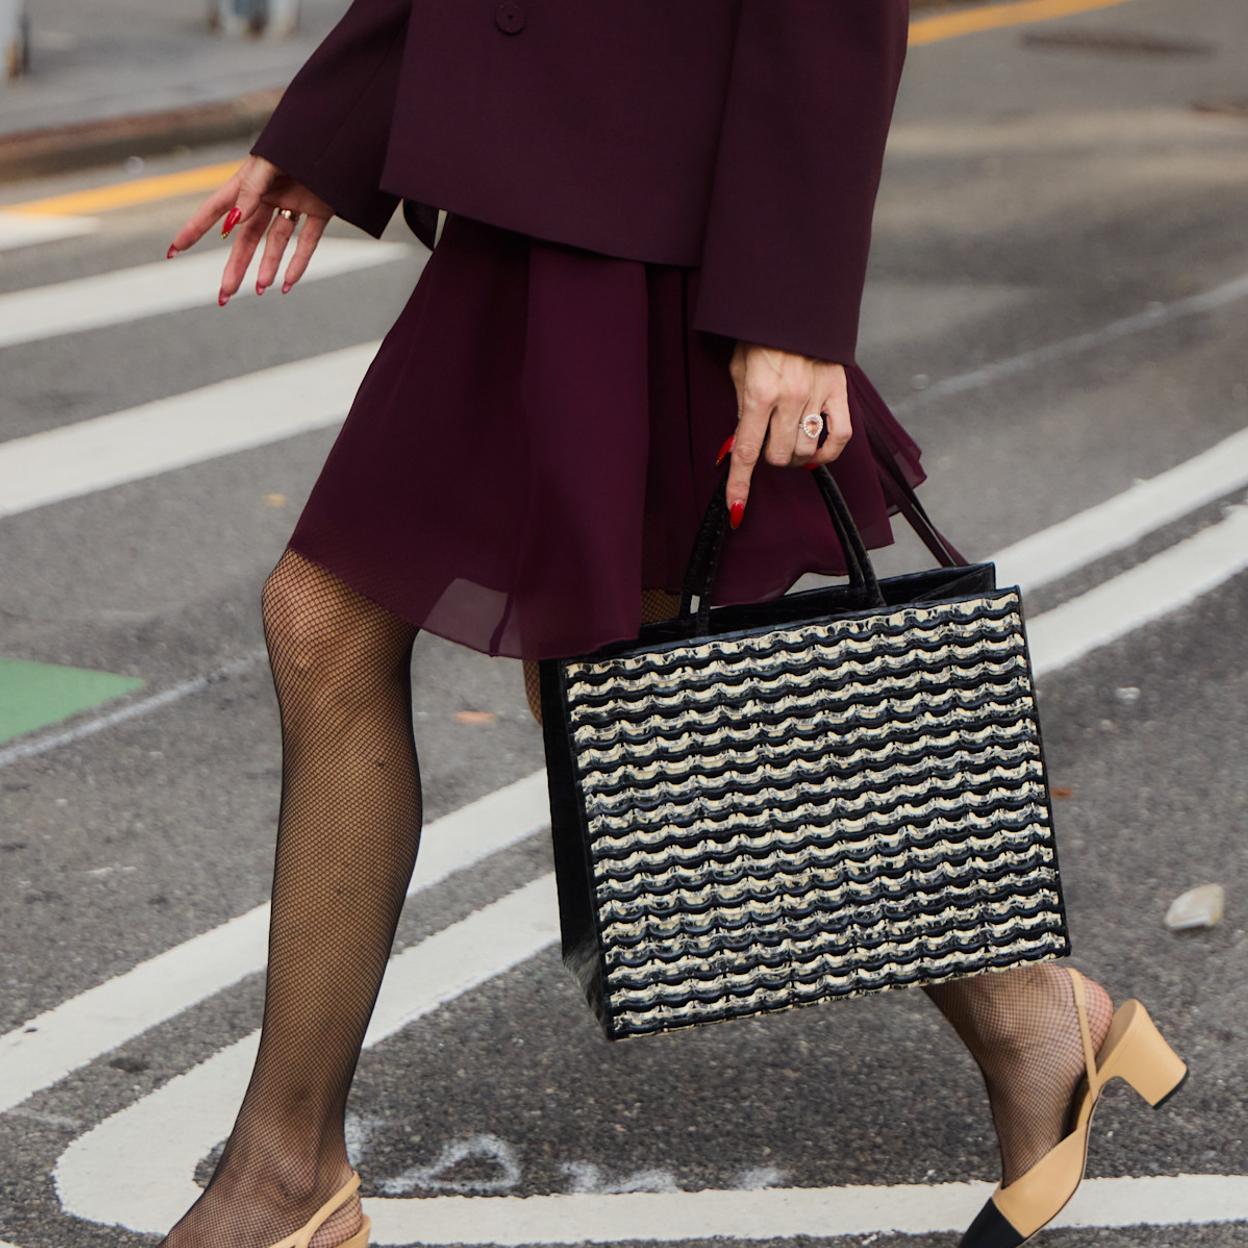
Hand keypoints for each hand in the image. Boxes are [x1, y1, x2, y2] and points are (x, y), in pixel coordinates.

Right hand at [165, 155, 334, 303]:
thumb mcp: (267, 163)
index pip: (214, 211)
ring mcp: (292, 204)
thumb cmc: (295, 141)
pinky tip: (289, 283)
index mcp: (247, 182)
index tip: (174, 250)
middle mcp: (266, 197)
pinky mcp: (319, 210)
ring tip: (260, 290)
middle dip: (235, 267)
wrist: (338, 133)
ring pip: (275, 244)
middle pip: (246, 239)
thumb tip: (233, 225)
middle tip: (224, 295)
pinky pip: (307, 242)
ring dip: (267, 267)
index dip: (194, 230)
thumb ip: (250, 192)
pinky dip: (299, 263)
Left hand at [718, 341, 851, 528]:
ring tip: (790, 440)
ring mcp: (817, 396)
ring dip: (796, 455)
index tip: (737, 509)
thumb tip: (736, 449)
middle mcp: (789, 398)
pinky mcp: (839, 392)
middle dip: (770, 458)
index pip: (746, 452)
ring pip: (807, 452)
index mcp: (759, 393)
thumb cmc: (760, 335)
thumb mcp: (738, 369)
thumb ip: (740, 410)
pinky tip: (816, 453)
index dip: (739, 484)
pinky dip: (827, 453)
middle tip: (768, 442)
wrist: (793, 304)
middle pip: (779, 457)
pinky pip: (839, 437)